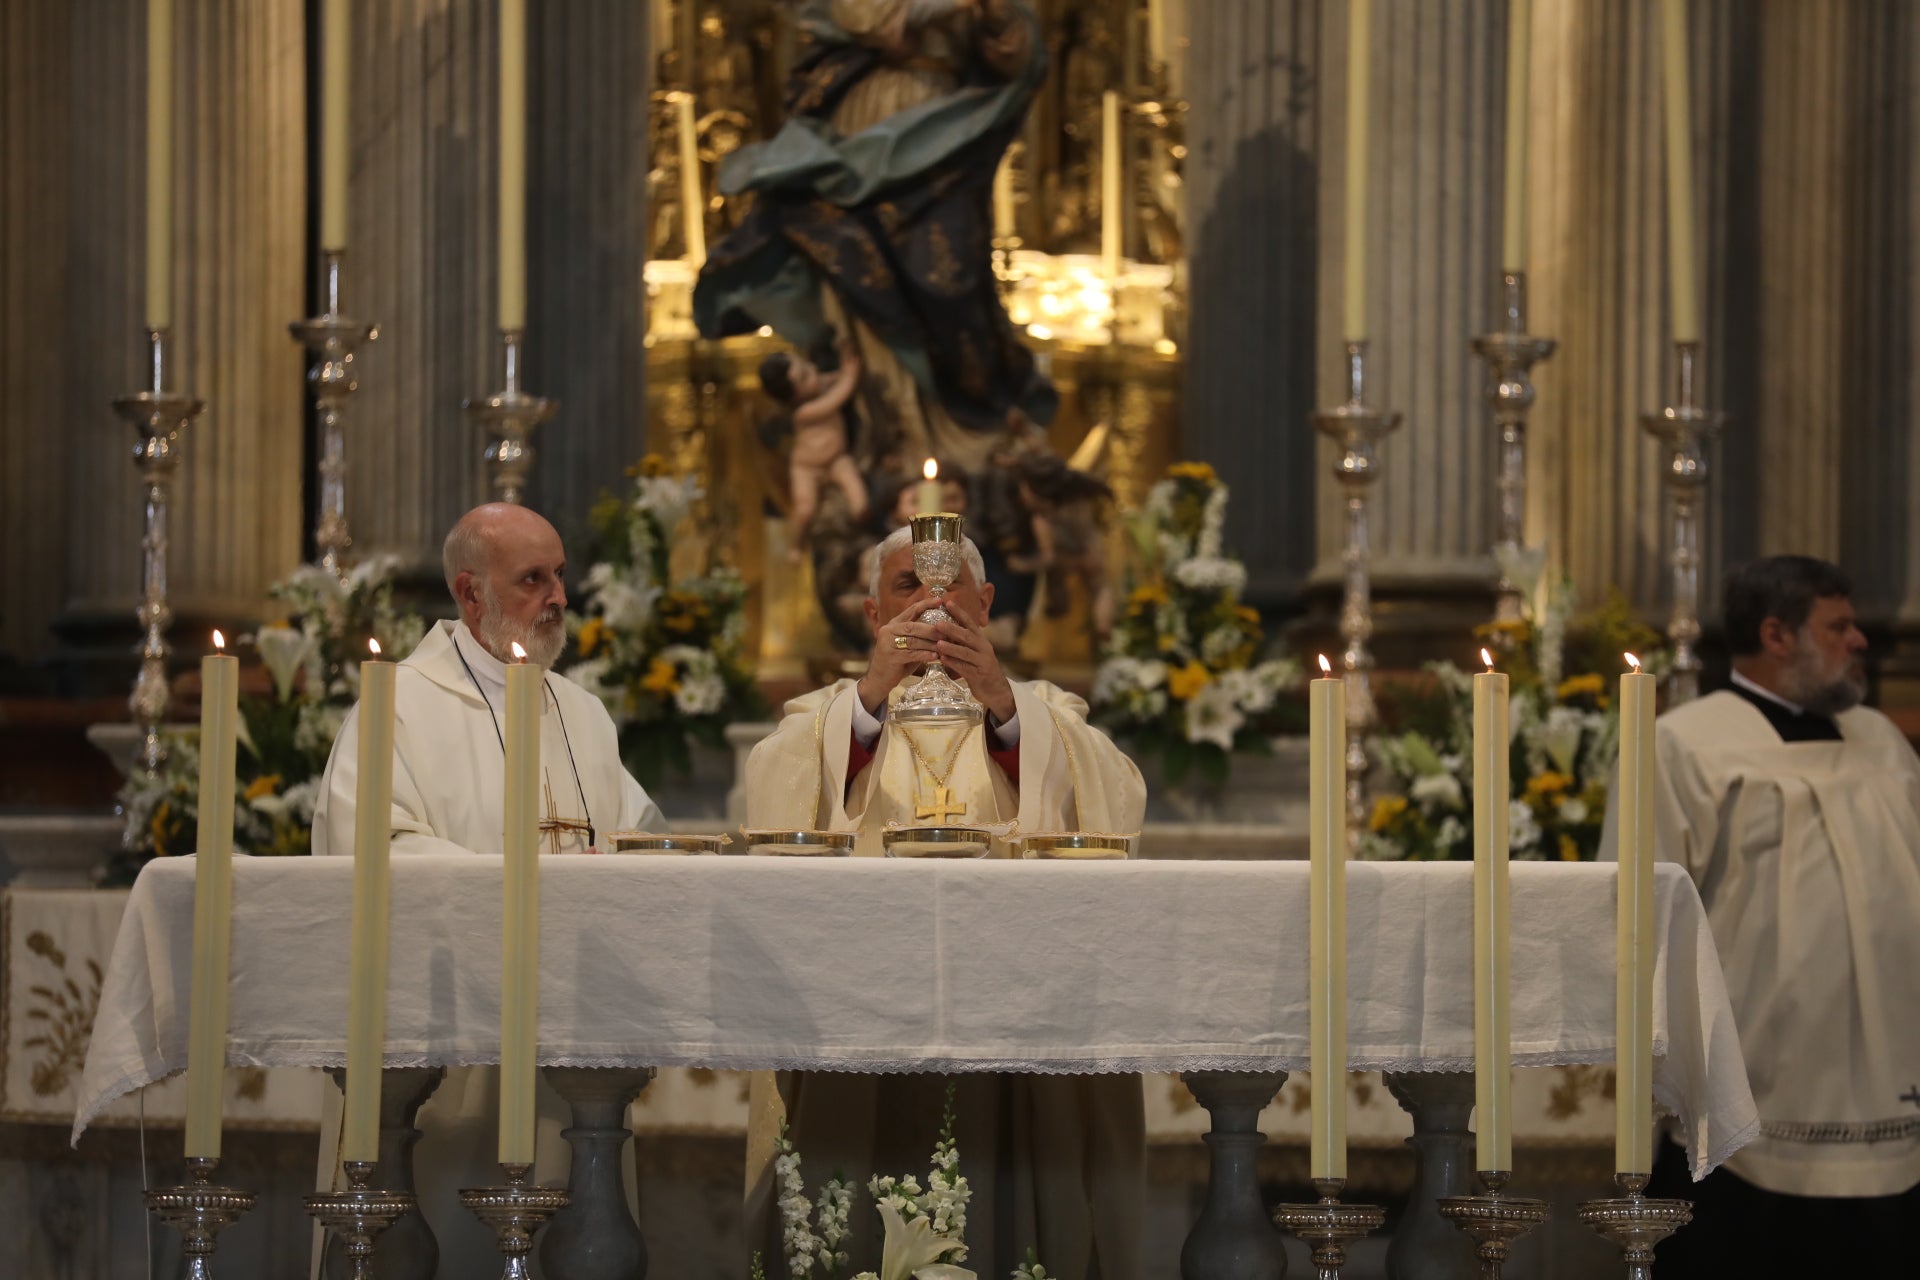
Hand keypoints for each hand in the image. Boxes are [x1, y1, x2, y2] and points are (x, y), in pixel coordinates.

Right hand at [858, 598, 942, 712]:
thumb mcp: (908, 645)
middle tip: (947, 631)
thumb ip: (920, 636)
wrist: (880, 680)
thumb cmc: (898, 662)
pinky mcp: (890, 656)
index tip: (940, 600)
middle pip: (913, 625)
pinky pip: (911, 654)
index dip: (926, 604)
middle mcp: (889, 630)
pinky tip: (936, 656)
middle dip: (932, 628)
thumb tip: (943, 630)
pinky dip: (925, 655)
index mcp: (894, 624)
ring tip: (945, 645)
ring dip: (931, 643)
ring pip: (913, 640)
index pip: (911, 610)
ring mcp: (888, 643)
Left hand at [929, 595, 1015, 723]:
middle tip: (938, 623)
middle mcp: (983, 648)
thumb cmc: (981, 668)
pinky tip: (942, 660)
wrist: (997, 690)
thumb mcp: (974, 652)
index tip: (947, 602)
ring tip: (938, 643)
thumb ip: (962, 642)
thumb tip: (944, 629)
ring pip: (966, 652)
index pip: (970, 623)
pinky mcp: (979, 675)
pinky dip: (953, 664)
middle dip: (952, 629)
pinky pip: (965, 668)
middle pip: (967, 636)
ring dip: (951, 648)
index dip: (959, 612)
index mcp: (981, 640)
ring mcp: (982, 662)